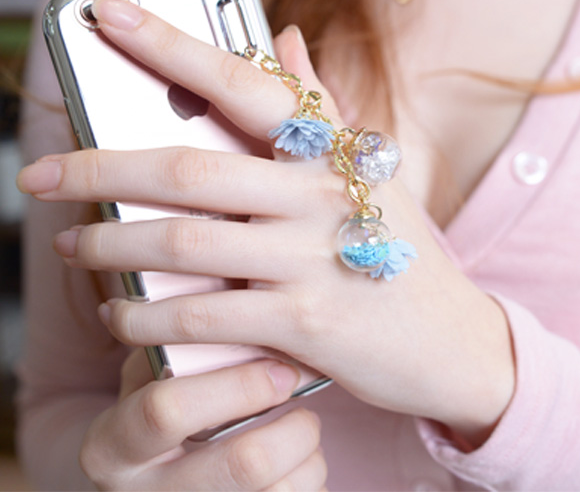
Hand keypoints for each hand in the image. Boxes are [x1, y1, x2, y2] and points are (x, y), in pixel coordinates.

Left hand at [18, 0, 513, 445]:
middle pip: (189, 168)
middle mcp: (319, 197)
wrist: (453, 340)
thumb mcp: (371, 173)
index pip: (243, 84)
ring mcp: (312, 261)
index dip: (171, 45)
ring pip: (184, 242)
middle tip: (38, 175)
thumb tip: (287, 37)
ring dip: (112, 244)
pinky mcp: (304, 324)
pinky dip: (149, 314)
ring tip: (70, 246)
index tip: (107, 16)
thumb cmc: (400, 252)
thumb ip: (321, 107)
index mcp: (331, 153)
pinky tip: (121, 314)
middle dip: (99, 168)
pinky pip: (203, 313)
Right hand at [80, 351, 324, 490]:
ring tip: (301, 417)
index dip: (234, 384)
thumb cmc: (165, 403)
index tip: (278, 362)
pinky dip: (310, 470)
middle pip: (243, 463)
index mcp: (114, 444)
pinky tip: (298, 449)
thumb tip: (222, 266)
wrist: (157, 477)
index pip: (168, 411)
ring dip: (304, 443)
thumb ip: (174, 336)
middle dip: (287, 423)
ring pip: (278, 489)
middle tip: (295, 382)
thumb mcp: (153, 374)